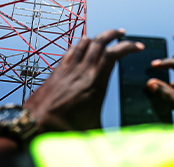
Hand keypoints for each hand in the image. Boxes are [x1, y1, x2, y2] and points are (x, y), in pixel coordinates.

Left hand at [25, 28, 142, 132]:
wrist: (35, 124)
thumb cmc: (64, 129)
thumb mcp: (94, 128)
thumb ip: (111, 130)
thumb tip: (127, 140)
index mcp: (94, 84)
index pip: (113, 55)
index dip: (127, 47)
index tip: (138, 47)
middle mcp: (82, 71)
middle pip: (100, 41)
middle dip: (113, 34)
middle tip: (122, 33)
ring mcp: (69, 68)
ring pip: (85, 42)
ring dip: (97, 37)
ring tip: (105, 38)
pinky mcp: (59, 70)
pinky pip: (72, 49)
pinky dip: (81, 44)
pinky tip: (83, 47)